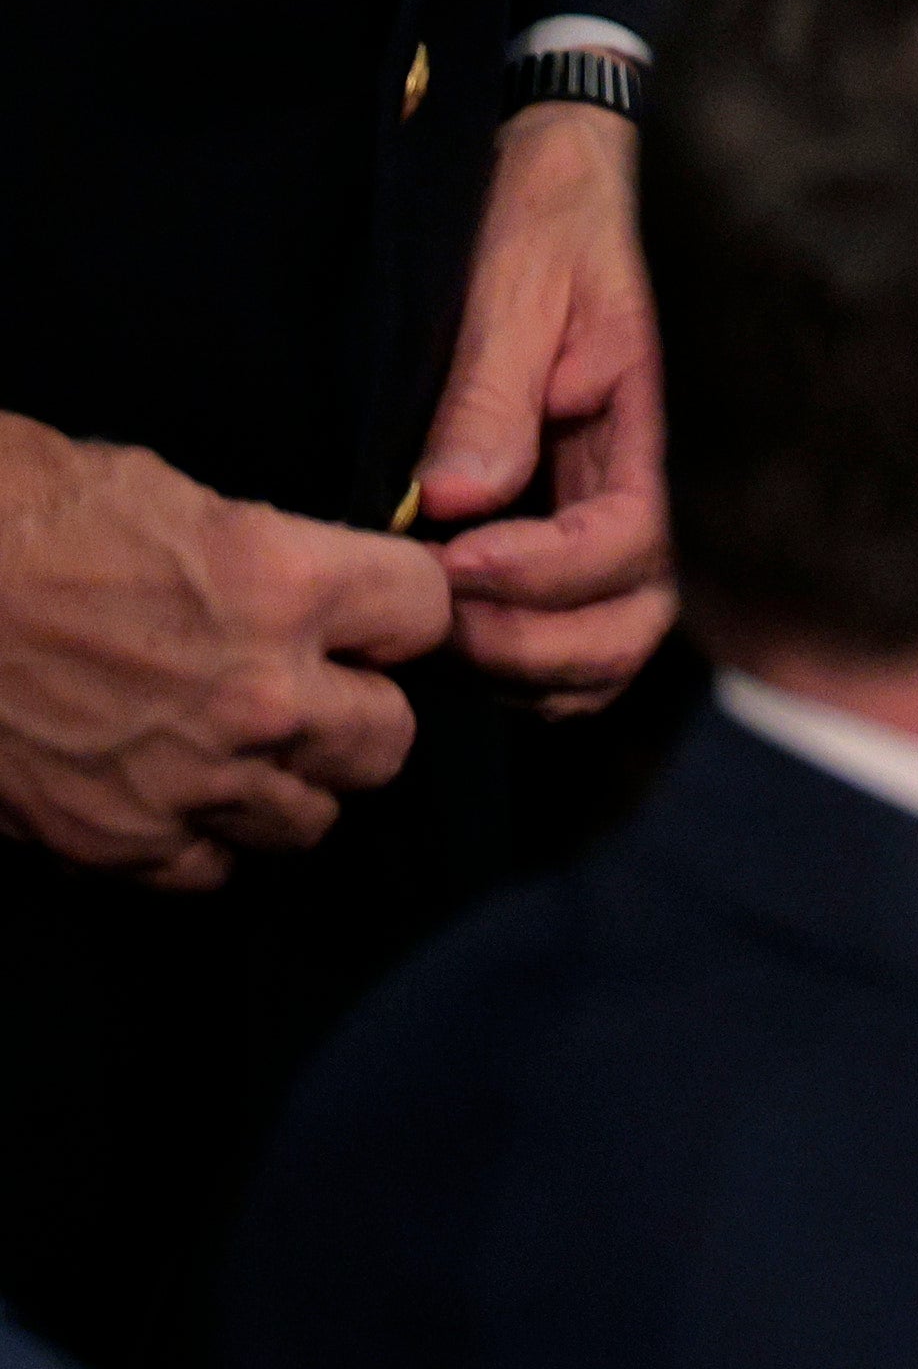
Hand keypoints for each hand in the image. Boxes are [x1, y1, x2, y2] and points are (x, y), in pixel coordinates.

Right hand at [0, 419, 452, 883]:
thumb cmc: (36, 515)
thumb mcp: (182, 500)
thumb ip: (276, 556)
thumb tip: (326, 588)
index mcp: (285, 588)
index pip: (427, 614)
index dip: (400, 610)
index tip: (372, 613)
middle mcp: (259, 697)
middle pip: (390, 739)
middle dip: (363, 709)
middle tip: (321, 689)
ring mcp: (190, 782)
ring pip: (313, 818)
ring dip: (291, 783)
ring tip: (250, 748)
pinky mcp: (117, 842)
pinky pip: (212, 869)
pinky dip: (204, 839)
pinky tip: (179, 794)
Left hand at [410, 104, 667, 707]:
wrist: (553, 186)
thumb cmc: (538, 226)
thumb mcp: (514, 289)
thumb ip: (490, 395)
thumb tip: (458, 503)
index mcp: (642, 427)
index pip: (627, 543)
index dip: (542, 574)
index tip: (451, 557)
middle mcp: (638, 487)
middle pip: (631, 624)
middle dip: (535, 646)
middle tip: (437, 620)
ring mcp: (605, 515)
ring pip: (602, 648)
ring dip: (525, 670)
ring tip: (434, 634)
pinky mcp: (564, 529)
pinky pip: (569, 633)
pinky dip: (520, 666)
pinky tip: (449, 629)